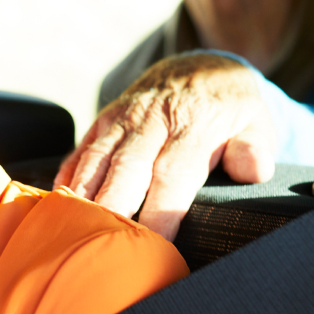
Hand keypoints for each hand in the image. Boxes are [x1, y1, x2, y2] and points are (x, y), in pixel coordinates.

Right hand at [57, 53, 275, 240]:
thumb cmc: (228, 109)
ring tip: (72, 233)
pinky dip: (66, 179)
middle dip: (112, 209)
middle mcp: (151, 120)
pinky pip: (80, 151)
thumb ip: (255, 148)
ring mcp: (122, 119)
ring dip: (82, 197)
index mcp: (192, 125)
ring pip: (95, 159)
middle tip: (102, 246)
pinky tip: (57, 208)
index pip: (173, 173)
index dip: (161, 211)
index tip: (154, 244)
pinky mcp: (102, 122)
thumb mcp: (256, 122)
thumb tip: (252, 169)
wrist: (198, 67)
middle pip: (126, 168)